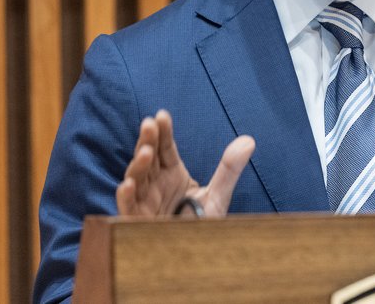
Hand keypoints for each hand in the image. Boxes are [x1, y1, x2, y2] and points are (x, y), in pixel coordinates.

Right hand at [115, 109, 254, 217]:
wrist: (197, 258)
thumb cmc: (201, 225)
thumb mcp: (218, 195)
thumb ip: (230, 168)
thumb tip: (249, 140)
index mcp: (172, 175)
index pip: (166, 148)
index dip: (163, 132)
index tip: (162, 115)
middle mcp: (155, 185)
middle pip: (148, 158)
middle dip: (147, 140)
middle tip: (149, 124)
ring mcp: (145, 202)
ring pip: (136, 178)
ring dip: (138, 164)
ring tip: (147, 151)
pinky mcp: (137, 222)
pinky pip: (127, 208)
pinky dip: (126, 196)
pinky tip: (128, 184)